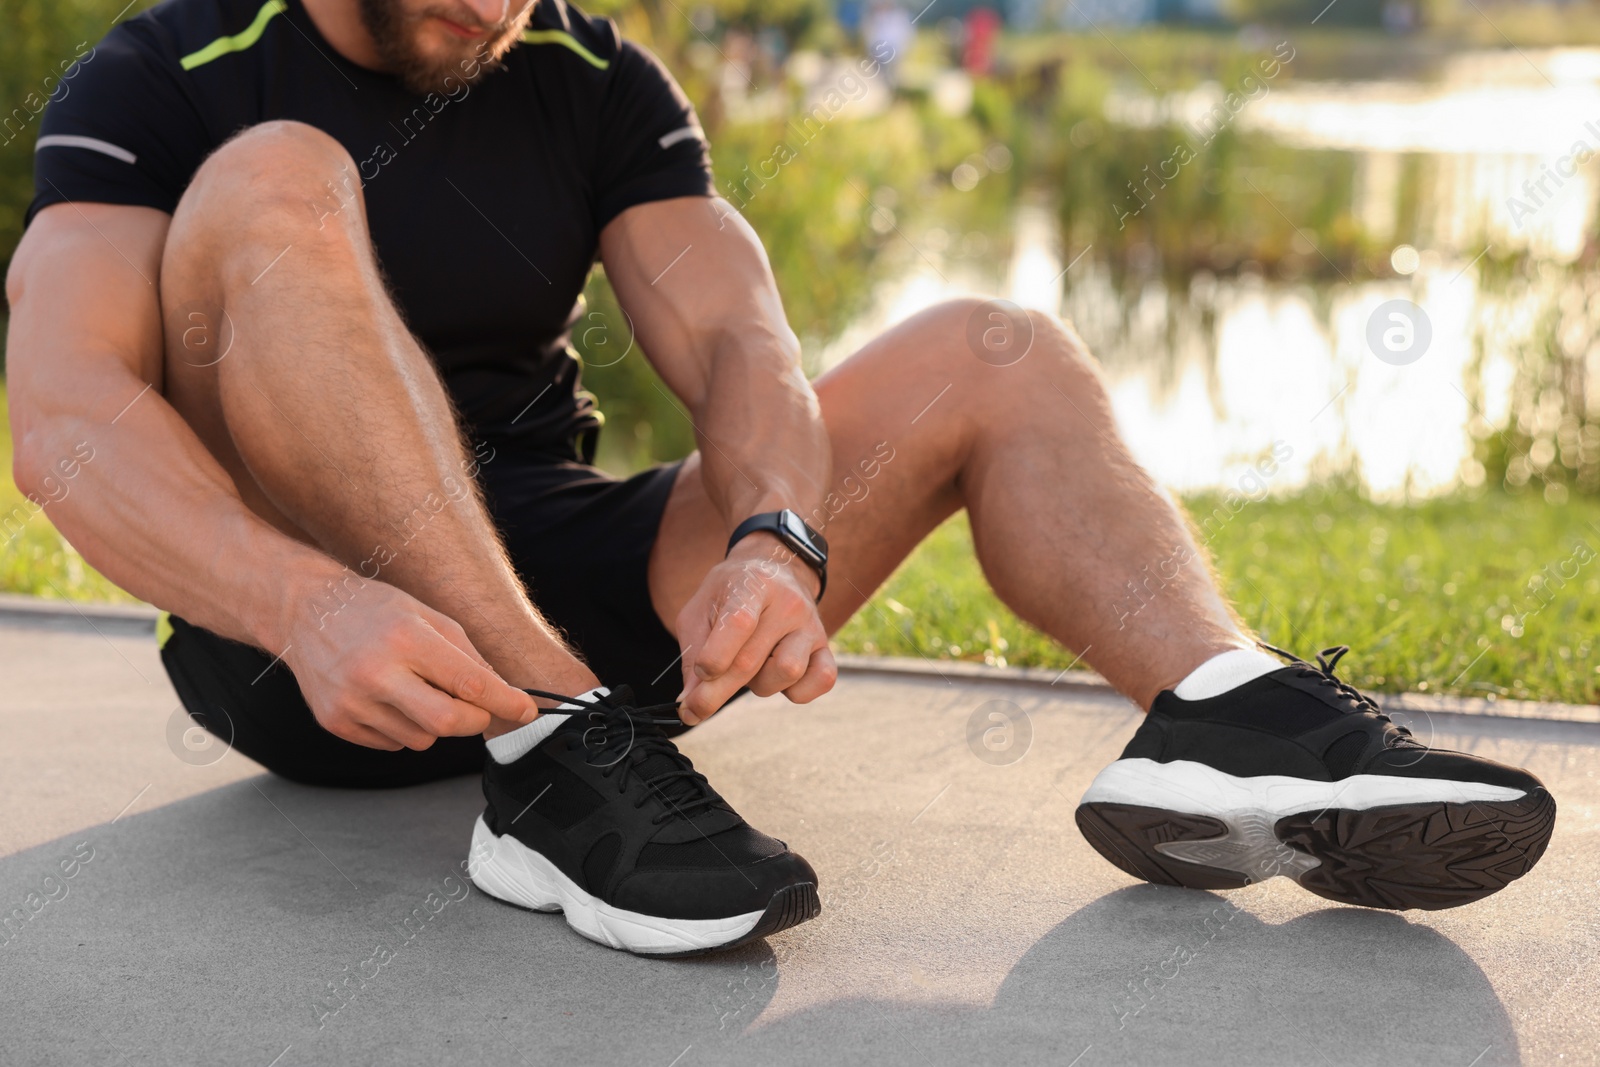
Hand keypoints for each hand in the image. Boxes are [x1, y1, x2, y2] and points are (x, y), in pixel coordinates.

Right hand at [284, 579, 536, 750]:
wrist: (304, 610)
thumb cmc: (375, 609)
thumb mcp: (427, 616)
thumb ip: (466, 655)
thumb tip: (501, 694)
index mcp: (406, 640)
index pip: (470, 683)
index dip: (505, 702)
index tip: (527, 711)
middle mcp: (376, 674)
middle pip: (447, 724)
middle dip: (475, 721)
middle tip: (480, 709)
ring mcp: (352, 703)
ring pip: (422, 740)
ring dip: (435, 724)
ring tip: (415, 688)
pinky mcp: (335, 722)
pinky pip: (392, 744)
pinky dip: (404, 728)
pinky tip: (388, 698)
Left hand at [676, 535, 836, 723]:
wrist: (774, 570)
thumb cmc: (729, 595)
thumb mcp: (701, 610)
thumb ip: (693, 654)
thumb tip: (690, 703)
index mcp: (752, 585)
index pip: (738, 623)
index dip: (714, 657)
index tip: (700, 674)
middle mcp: (788, 603)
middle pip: (751, 661)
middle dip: (716, 693)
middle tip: (694, 708)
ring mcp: (810, 625)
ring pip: (787, 672)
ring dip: (759, 684)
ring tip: (750, 670)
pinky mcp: (825, 646)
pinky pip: (822, 680)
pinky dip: (798, 691)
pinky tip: (777, 679)